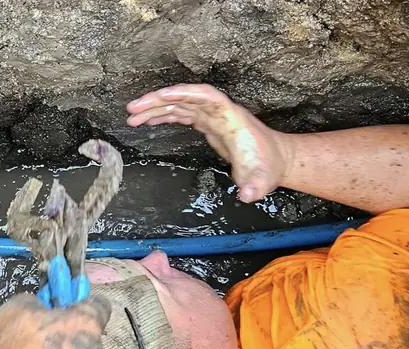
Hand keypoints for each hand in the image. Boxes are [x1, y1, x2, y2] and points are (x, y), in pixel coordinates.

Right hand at [126, 83, 290, 202]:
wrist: (277, 161)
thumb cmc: (269, 167)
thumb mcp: (263, 180)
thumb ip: (255, 186)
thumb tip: (247, 195)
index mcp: (230, 118)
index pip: (205, 97)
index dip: (183, 93)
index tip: (161, 96)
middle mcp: (219, 113)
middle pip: (186, 98)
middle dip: (158, 101)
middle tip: (132, 109)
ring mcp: (213, 117)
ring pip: (180, 105)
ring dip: (155, 109)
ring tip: (132, 117)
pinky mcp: (208, 124)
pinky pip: (182, 114)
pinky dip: (164, 116)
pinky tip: (149, 122)